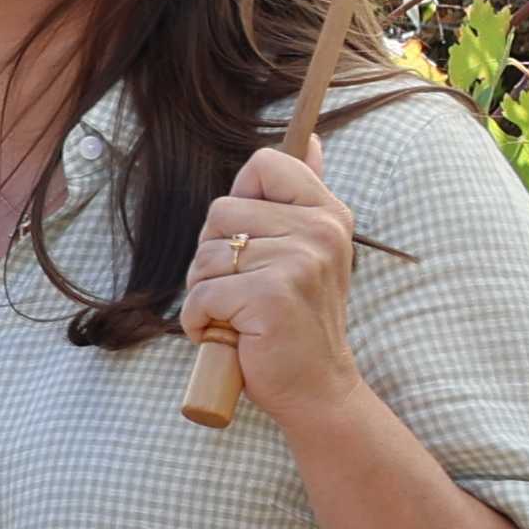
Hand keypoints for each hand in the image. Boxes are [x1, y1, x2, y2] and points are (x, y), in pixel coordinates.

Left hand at [181, 144, 362, 417]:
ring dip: (206, 292)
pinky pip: (201, 294)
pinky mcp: (271, 295)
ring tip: (241, 315)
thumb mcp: (310, 251)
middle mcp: (320, 231)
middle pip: (219, 211)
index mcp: (327, 213)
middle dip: (214, 256)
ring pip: (205, 254)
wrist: (317, 388)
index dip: (240, 199)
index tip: (254, 239)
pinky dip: (201, 321)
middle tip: (245, 292)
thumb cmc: (298, 320)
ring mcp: (298, 262)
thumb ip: (303, 195)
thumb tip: (313, 140)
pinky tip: (230, 335)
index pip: (263, 164)